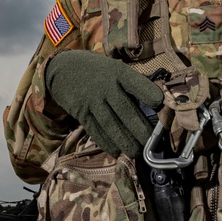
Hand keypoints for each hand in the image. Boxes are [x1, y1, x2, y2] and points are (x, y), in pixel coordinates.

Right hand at [45, 50, 163, 158]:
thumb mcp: (112, 68)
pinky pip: (95, 130)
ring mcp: (91, 100)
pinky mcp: (80, 112)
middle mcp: (105, 86)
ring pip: (111, 125)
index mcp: (117, 72)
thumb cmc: (95, 70)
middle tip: (151, 143)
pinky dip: (106, 143)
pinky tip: (116, 151)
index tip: (159, 105)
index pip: (136, 84)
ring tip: (136, 152)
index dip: (150, 95)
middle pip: (126, 111)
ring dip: (125, 141)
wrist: (61, 68)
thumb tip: (153, 104)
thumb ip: (129, 83)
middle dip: (140, 129)